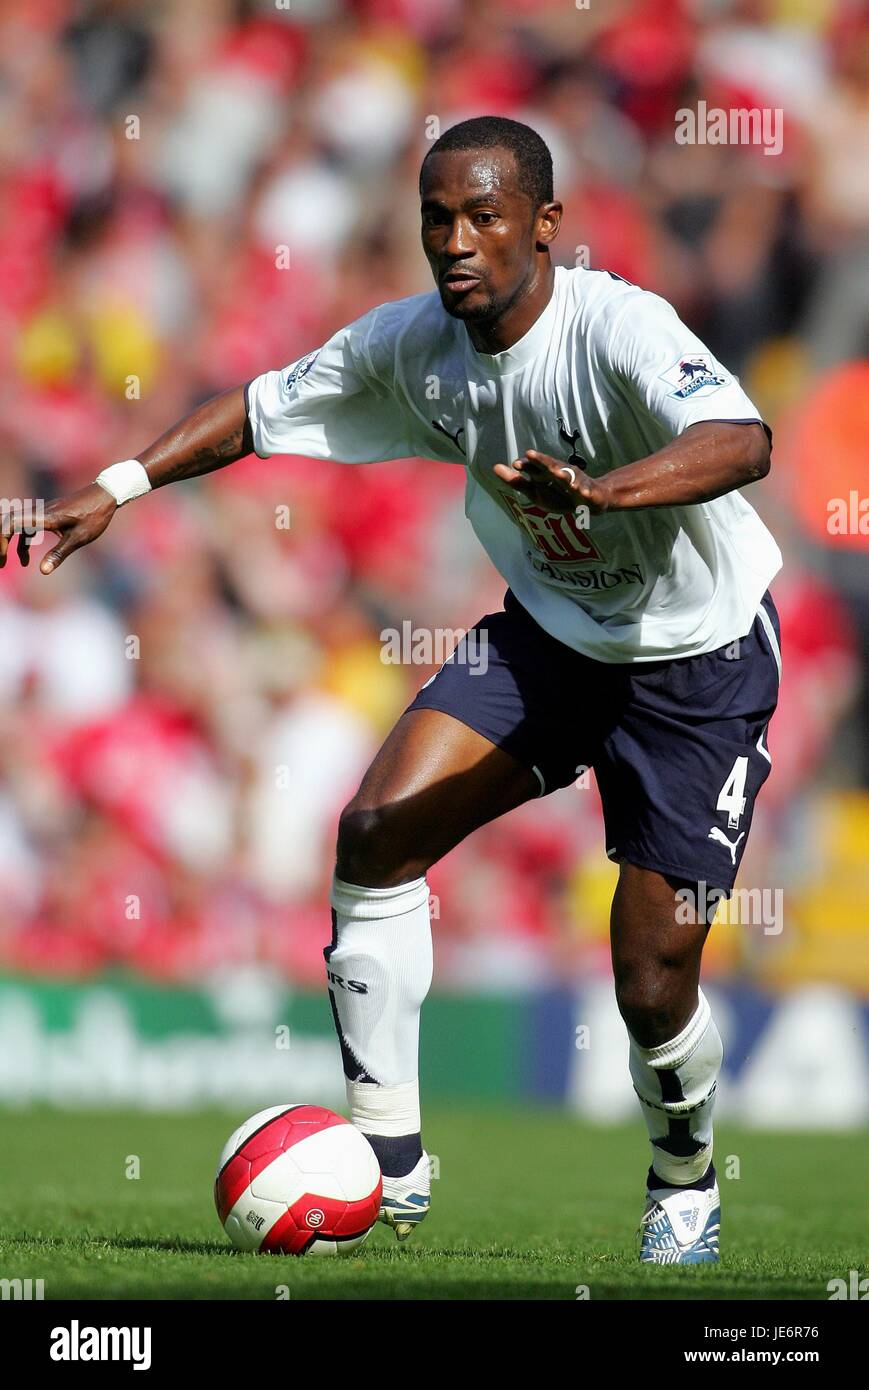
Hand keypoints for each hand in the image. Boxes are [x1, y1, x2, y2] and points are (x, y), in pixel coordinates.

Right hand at [0, 483, 117, 573]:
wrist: (105, 495)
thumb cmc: (94, 516)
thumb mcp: (78, 538)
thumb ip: (59, 554)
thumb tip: (43, 571)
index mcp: (43, 516)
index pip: (11, 523)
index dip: (2, 539)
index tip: (3, 557)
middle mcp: (38, 511)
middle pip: (8, 521)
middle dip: (1, 541)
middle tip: (1, 562)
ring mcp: (41, 512)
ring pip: (16, 524)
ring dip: (8, 542)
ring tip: (7, 563)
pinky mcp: (47, 515)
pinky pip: (26, 526)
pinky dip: (22, 542)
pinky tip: (26, 559)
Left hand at [493, 451, 609, 514]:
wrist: (591, 499)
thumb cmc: (558, 493)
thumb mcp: (535, 490)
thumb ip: (516, 481)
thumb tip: (494, 467)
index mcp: (547, 473)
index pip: (535, 467)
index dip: (527, 465)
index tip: (515, 464)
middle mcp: (561, 473)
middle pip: (551, 466)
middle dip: (542, 462)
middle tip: (530, 455)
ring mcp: (576, 482)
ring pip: (569, 477)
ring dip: (563, 475)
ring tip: (556, 473)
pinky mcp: (588, 492)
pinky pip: (586, 492)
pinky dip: (584, 492)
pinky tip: (581, 492)